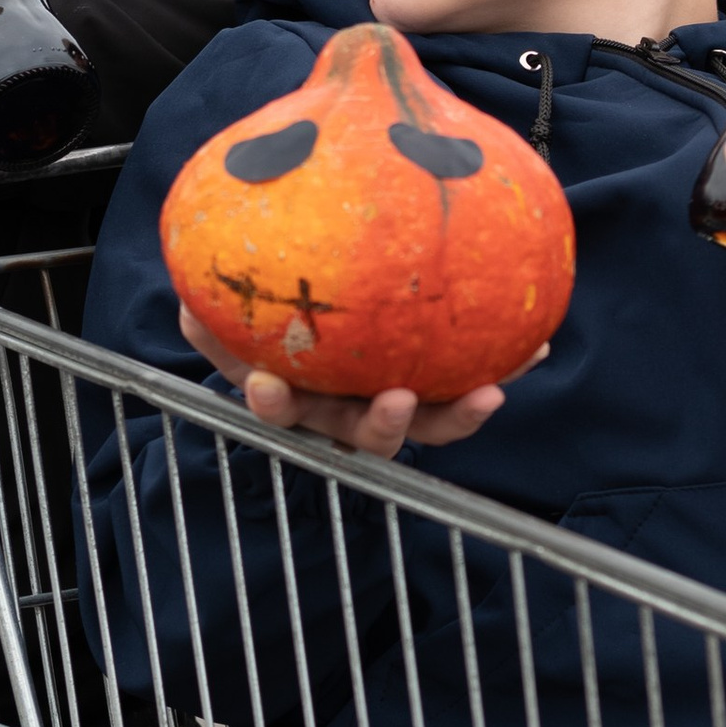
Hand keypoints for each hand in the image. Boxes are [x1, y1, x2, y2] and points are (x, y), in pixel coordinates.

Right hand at [176, 308, 542, 455]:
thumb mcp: (251, 294)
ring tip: (489, 393)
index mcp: (299, 394)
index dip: (275, 402)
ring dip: (456, 415)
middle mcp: (347, 410)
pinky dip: (502, 366)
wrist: (329, 303)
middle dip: (382, 426)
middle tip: (397, 402)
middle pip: (364, 433)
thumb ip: (229, 295)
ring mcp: (393, 404)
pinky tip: (537, 344)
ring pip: (427, 423)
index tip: (267, 387)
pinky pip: (469, 383)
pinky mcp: (438, 389)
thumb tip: (187, 294)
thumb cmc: (283, 304)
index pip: (280, 406)